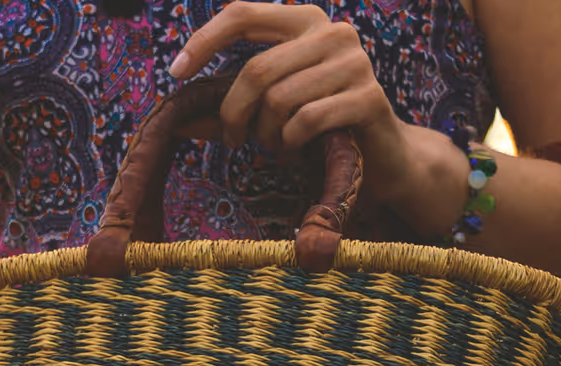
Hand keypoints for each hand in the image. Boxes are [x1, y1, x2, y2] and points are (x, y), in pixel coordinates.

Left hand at [168, 2, 464, 232]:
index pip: (242, 14)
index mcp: (305, 22)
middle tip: (234, 141)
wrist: (384, 157)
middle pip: (256, 70)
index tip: (176, 73)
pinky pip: (306, 121)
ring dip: (267, 136)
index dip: (203, 41)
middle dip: (235, 114)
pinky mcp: (368, 97)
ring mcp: (355, 62)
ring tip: (278, 147)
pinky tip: (296, 152)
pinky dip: (291, 144)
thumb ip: (230, 108)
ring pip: (279, 100)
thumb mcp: (271, 111)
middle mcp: (333, 32)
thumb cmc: (319, 130)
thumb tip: (177, 123)